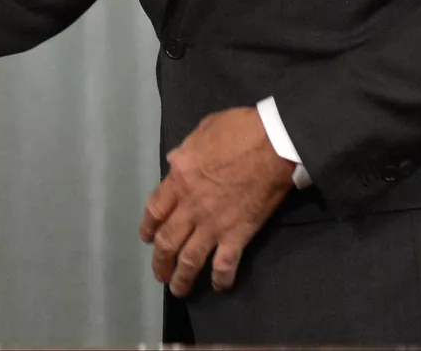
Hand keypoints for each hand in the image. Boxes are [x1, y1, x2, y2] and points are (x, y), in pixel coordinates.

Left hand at [139, 106, 295, 296]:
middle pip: (168, 240)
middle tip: (159, 274)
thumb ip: (185, 150)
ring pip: (190, 258)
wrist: (273, 144)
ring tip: (178, 289)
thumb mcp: (202, 131)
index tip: (147, 239)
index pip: (155, 210)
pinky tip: (218, 286)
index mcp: (179, 179)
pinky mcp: (238, 234)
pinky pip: (224, 264)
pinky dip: (220, 278)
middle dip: (161, 261)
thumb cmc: (238, 131)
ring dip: (181, 277)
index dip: (148, 227)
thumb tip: (174, 161)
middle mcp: (191, 206)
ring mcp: (214, 223)